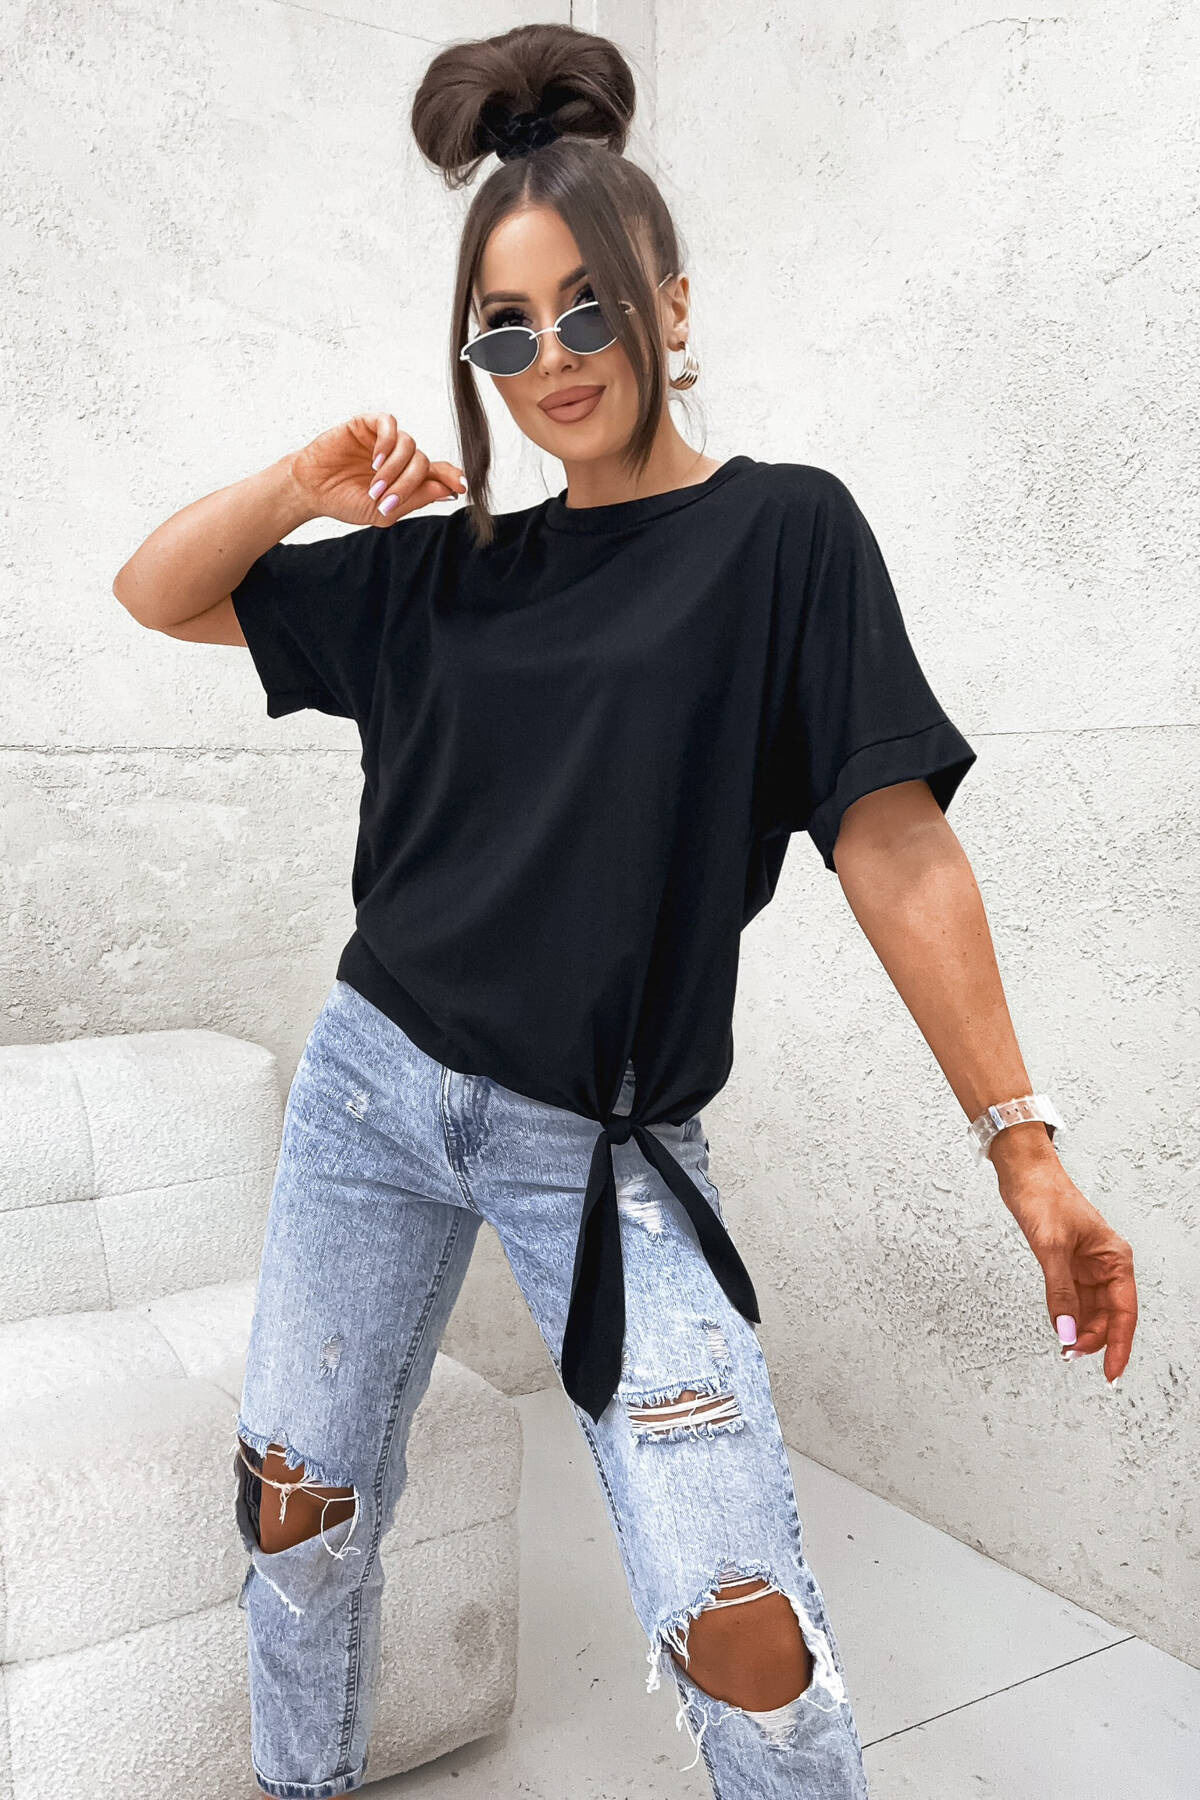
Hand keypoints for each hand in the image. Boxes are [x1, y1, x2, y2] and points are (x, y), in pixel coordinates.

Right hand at [288, 415, 466, 526]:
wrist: (311, 490)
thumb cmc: (344, 501)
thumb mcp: (383, 511)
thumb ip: (414, 500)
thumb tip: (447, 490)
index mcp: (406, 478)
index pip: (438, 473)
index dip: (452, 476)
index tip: (462, 486)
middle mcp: (399, 457)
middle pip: (423, 462)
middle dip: (409, 483)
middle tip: (385, 499)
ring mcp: (384, 440)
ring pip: (409, 445)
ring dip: (394, 468)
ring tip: (374, 484)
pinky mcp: (366, 425)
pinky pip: (390, 425)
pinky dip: (387, 443)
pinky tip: (375, 460)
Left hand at [998, 1156, 1137, 1382]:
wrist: (1024, 1173)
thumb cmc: (1045, 1197)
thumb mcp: (1052, 1248)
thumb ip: (1060, 1293)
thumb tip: (1066, 1331)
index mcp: (1115, 1258)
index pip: (1124, 1313)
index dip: (1119, 1346)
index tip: (1111, 1373)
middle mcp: (1105, 1265)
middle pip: (1108, 1316)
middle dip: (1093, 1339)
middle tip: (1071, 1355)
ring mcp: (1086, 1267)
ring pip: (1090, 1311)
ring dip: (1080, 1330)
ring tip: (1065, 1346)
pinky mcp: (1067, 1265)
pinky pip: (1073, 1299)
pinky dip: (1067, 1315)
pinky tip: (1060, 1326)